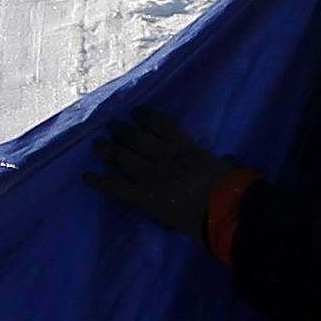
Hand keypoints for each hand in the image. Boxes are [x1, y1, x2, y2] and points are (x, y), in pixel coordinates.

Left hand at [91, 111, 253, 248]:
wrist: (225, 209)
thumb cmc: (234, 190)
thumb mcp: (230, 169)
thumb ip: (223, 163)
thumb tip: (228, 161)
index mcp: (187, 148)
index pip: (163, 126)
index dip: (147, 117)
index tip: (136, 111)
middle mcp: (166, 157)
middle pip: (138, 138)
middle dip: (122, 131)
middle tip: (110, 125)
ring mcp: (152, 175)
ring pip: (124, 157)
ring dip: (108, 149)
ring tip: (97, 144)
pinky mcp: (144, 196)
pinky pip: (115, 187)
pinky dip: (99, 182)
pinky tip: (86, 176)